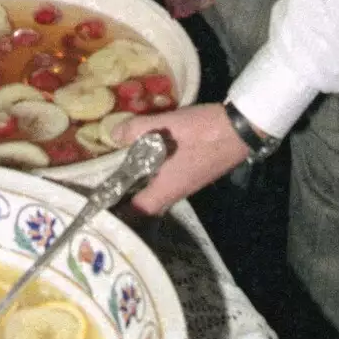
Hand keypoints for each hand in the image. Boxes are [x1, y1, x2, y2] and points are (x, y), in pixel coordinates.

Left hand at [110, 103, 249, 211]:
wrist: (239, 129)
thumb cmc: (201, 132)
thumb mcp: (166, 125)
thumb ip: (136, 129)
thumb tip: (112, 135)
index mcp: (165, 190)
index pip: (135, 213)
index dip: (116, 213)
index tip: (98, 207)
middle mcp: (174, 193)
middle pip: (144, 206)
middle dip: (125, 202)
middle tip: (105, 189)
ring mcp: (185, 184)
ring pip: (155, 193)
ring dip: (138, 188)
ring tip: (119, 174)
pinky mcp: (192, 174)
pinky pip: (165, 182)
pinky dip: (151, 176)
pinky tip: (145, 159)